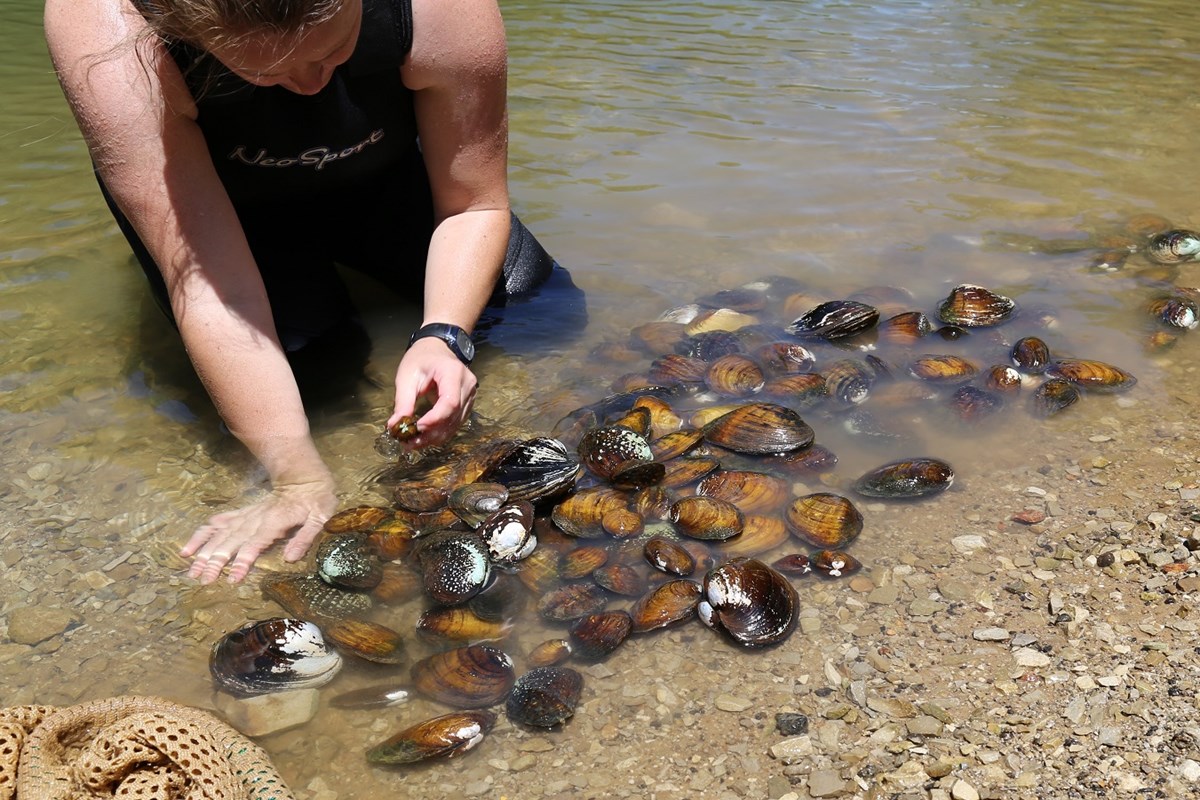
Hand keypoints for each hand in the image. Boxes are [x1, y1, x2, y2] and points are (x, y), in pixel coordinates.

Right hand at [179, 474, 337, 583]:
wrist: (304, 478)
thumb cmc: (316, 501)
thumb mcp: (320, 518)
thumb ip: (305, 538)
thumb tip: (291, 559)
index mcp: (274, 522)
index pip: (255, 544)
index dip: (243, 561)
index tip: (232, 578)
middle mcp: (255, 519)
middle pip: (231, 541)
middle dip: (215, 561)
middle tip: (202, 579)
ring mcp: (246, 516)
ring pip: (220, 533)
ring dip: (204, 551)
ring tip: (191, 568)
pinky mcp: (242, 514)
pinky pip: (218, 523)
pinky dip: (202, 535)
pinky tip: (189, 548)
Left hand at [389, 337, 477, 447]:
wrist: (437, 348)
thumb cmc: (421, 358)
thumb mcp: (407, 376)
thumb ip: (403, 402)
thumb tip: (396, 426)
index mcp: (453, 373)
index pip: (450, 402)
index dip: (434, 419)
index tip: (415, 429)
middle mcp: (467, 384)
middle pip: (453, 416)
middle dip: (431, 433)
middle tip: (409, 443)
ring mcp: (471, 394)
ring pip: (456, 423)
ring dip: (435, 437)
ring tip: (413, 443)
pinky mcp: (468, 403)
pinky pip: (456, 422)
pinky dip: (441, 432)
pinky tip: (425, 437)